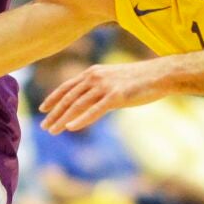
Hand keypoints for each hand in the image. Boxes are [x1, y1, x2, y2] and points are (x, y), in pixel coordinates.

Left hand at [38, 62, 166, 133]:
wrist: (160, 74)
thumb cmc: (139, 79)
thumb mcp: (114, 81)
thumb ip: (99, 89)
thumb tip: (88, 102)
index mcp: (93, 72)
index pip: (67, 87)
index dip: (53, 98)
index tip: (43, 108)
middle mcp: (95, 77)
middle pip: (68, 98)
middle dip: (54, 113)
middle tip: (44, 127)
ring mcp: (105, 86)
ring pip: (77, 105)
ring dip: (63, 120)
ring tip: (52, 131)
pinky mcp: (116, 96)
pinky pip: (94, 110)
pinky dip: (81, 120)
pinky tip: (70, 128)